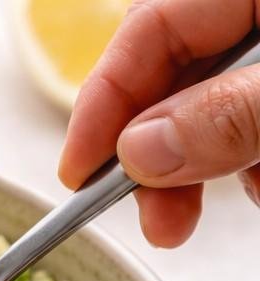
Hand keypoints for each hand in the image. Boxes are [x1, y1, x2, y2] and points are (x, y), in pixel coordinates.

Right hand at [58, 0, 259, 246]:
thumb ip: (226, 116)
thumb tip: (139, 152)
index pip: (151, 26)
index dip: (104, 102)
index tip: (77, 175)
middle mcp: (257, 12)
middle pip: (176, 76)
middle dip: (158, 156)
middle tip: (153, 222)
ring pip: (213, 107)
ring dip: (203, 169)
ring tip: (198, 218)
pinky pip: (250, 121)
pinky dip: (247, 161)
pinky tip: (259, 184)